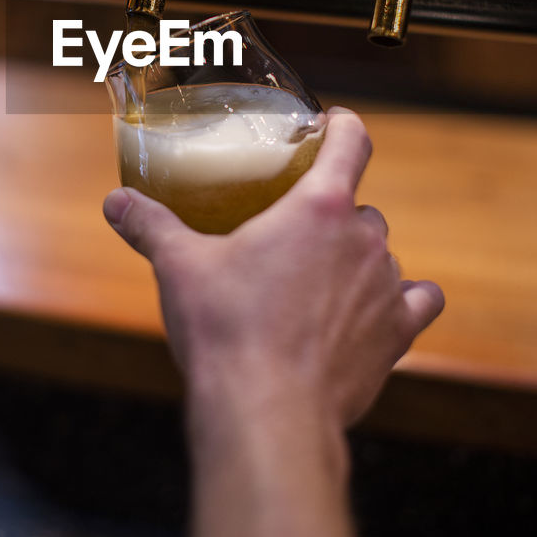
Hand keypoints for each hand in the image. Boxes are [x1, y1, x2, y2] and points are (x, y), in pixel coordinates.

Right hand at [103, 107, 443, 430]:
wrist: (269, 413)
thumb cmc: (227, 332)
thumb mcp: (180, 268)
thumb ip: (151, 226)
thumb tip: (117, 202)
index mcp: (317, 208)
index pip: (350, 141)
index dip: (342, 126)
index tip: (330, 124)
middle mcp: (363, 240)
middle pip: (359, 206)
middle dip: (330, 216)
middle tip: (294, 233)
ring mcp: (386, 287)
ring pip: (382, 254)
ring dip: (357, 260)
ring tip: (318, 282)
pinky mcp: (397, 335)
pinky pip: (419, 301)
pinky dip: (402, 301)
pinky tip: (378, 309)